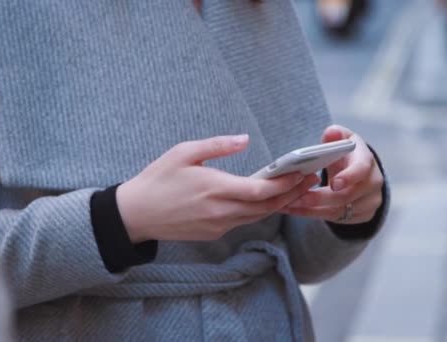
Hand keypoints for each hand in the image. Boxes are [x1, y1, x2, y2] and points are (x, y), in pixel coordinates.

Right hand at [116, 135, 320, 242]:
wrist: (136, 214)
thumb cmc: (157, 179)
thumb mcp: (183, 152)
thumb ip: (217, 145)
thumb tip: (244, 139)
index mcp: (215, 189)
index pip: (261, 191)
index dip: (286, 184)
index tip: (302, 172)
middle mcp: (220, 212)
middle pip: (267, 207)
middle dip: (291, 194)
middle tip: (310, 179)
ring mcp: (217, 226)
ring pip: (257, 217)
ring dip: (278, 204)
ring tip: (295, 188)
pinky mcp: (212, 233)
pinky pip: (242, 221)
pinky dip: (258, 211)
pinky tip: (265, 200)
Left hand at [280, 125, 383, 224]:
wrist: (358, 172)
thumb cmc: (345, 153)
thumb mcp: (341, 139)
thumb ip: (335, 135)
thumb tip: (331, 132)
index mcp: (367, 161)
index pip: (362, 169)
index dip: (349, 177)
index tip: (334, 183)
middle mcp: (373, 183)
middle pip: (347, 196)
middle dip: (319, 199)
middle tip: (296, 198)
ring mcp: (370, 202)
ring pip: (339, 211)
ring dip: (312, 210)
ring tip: (289, 205)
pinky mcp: (362, 216)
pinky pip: (336, 219)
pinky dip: (314, 215)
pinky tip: (296, 210)